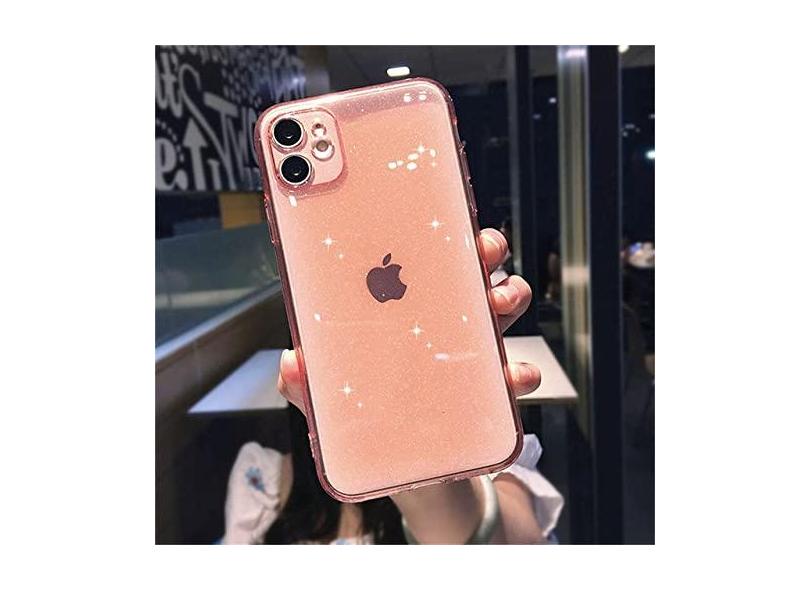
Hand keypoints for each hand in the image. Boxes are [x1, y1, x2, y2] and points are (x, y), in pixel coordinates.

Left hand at [277, 227, 540, 408]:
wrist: (403, 471)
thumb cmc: (366, 418)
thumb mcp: (330, 399)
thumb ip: (307, 383)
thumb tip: (292, 362)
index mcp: (406, 314)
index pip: (420, 264)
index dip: (431, 236)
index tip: (438, 214)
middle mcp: (445, 325)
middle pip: (469, 274)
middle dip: (482, 251)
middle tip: (479, 246)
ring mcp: (473, 356)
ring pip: (501, 310)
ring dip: (508, 295)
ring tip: (498, 300)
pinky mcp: (491, 395)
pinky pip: (515, 376)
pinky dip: (522, 372)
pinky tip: (514, 374)